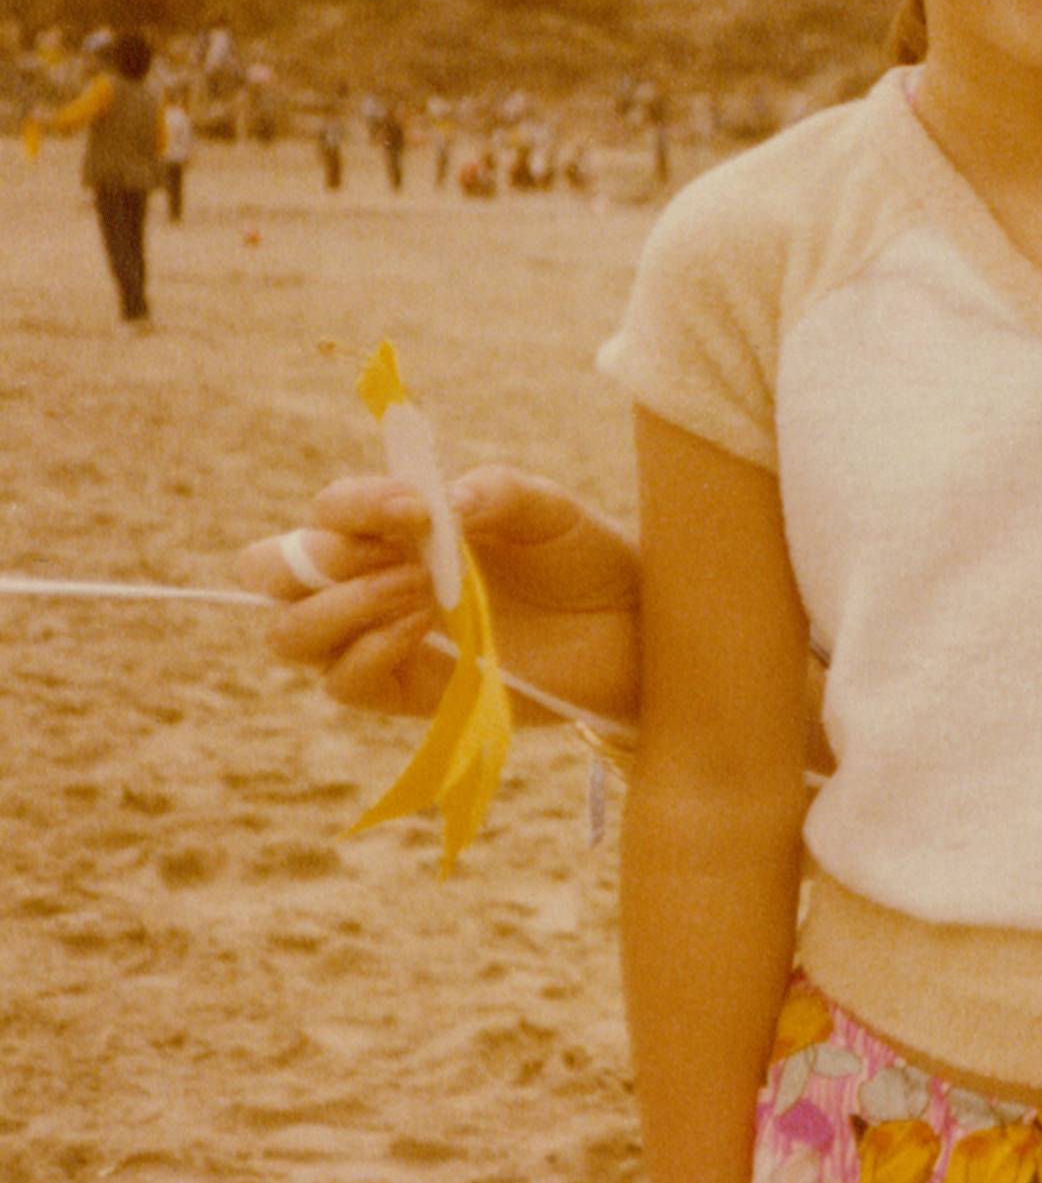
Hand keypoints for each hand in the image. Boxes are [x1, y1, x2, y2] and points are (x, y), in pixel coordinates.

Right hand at [234, 465, 644, 726]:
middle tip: (397, 554)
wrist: (630, 626)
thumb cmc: (583, 558)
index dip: (353, 505)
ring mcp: (382, 638)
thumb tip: (447, 503)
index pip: (327, 511)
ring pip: (291, 633)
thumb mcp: (549, 510)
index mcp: (396, 527)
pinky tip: (422, 626)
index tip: (416, 507)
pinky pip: (343, 684)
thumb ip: (498, 491)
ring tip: (419, 589)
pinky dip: (366, 652)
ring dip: (341, 606)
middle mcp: (372, 580)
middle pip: (271, 572)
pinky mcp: (407, 691)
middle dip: (312, 557)